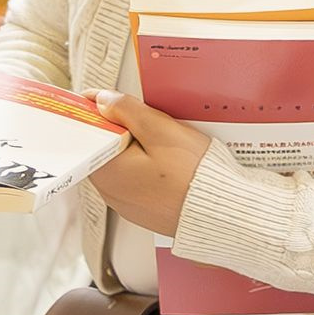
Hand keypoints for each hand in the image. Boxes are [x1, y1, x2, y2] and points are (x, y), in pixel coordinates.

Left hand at [88, 91, 210, 234]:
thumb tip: (103, 100)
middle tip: (147, 120)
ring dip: (137, 150)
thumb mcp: (161, 131)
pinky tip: (170, 163)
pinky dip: (148, 168)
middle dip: (123, 131)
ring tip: (164, 142)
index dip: (100, 113)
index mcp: (108, 172)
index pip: (91, 134)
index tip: (109, 101)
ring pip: (123, 165)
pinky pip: (138, 182)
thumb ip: (127, 110)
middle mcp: (111, 193)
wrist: (222, 214)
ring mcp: (128, 205)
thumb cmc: (194, 176)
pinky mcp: (145, 212)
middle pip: (107, 150)